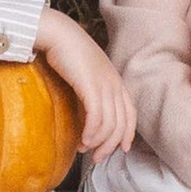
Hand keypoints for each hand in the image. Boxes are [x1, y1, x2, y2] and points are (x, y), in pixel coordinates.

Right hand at [33, 6, 136, 159]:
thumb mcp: (86, 75)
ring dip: (98, 142)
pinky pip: (97, 118)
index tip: (121, 149)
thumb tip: (86, 117)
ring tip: (84, 148)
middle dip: (111, 145)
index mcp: (116, 81)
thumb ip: (91, 93)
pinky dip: (91, 133)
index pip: (131, 113)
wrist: (59, 34)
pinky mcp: (91, 86)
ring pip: (110, 124)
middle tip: (97, 157)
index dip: (128, 133)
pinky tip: (82, 140)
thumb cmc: (68, 54)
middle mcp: (114, 84)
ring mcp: (104, 85)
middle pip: (122, 123)